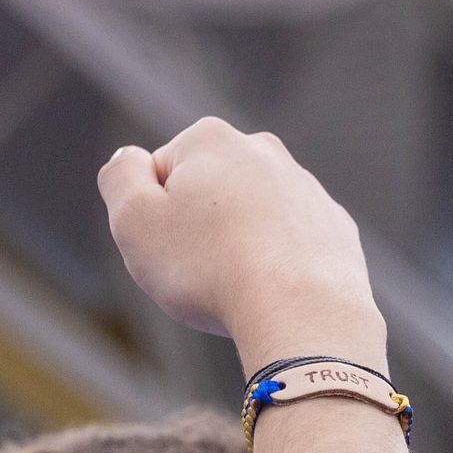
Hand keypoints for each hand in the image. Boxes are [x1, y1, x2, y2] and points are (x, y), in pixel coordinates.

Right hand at [96, 118, 385, 371]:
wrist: (301, 312)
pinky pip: (288, 248)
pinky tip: (272, 295)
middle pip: (204, 195)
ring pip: (248, 222)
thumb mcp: (133, 221)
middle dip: (194, 230)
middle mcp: (262, 150)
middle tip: (196, 274)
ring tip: (236, 289)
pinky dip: (276, 268)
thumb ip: (118, 178)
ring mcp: (304, 188)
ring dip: (234, 251)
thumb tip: (127, 159)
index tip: (165, 249)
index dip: (149, 219)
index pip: (155, 176)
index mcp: (209, 140)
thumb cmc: (209, 269)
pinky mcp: (333, 228)